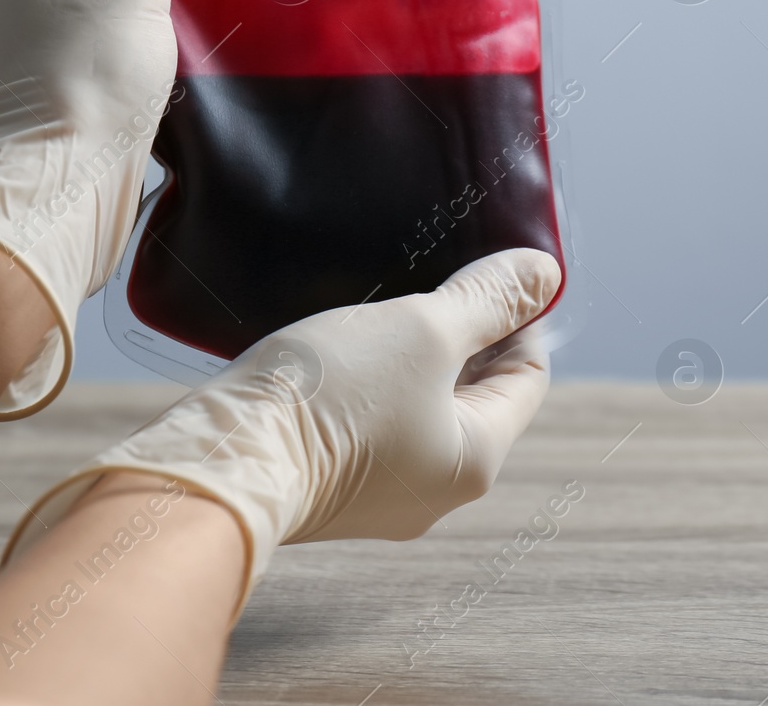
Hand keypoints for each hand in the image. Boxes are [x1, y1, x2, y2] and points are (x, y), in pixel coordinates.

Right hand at [1, 248, 560, 617]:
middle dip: (465, 336)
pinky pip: (372, 426)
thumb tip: (547, 274)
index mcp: (476, 460)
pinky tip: (345, 346)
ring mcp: (379, 498)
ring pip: (420, 410)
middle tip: (440, 277)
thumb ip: (488, 301)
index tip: (493, 269)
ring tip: (390, 306)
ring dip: (415, 359)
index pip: (527, 376)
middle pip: (475, 396)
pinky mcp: (328, 489)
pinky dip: (372, 385)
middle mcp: (436, 492)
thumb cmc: (330, 397)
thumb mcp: (424, 331)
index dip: (518, 316)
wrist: (220, 461)